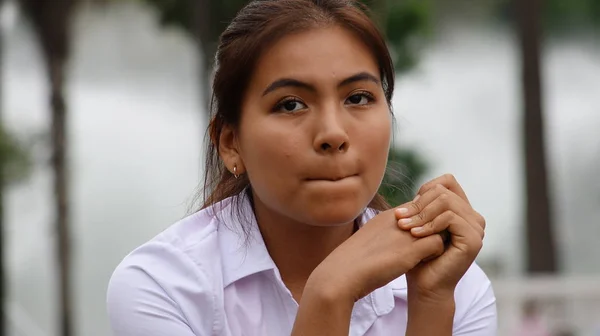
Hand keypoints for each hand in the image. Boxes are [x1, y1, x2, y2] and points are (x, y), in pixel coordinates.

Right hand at [307, 207, 445, 302]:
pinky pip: (439, 243)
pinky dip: (437, 252)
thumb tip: (390, 242)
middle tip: (430, 245)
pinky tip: (426, 263)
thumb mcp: (368, 241)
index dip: (422, 223)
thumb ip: (384, 236)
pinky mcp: (411, 248)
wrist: (342, 275)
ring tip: (428, 255)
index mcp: (386, 216)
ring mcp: (405, 232)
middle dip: (432, 228)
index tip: (421, 237)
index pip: (416, 209)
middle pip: (429, 214)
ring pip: (437, 227)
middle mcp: (397, 219)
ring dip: (435, 239)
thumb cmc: (352, 264)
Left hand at [395, 174, 485, 299]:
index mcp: (463, 211)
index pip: (447, 181)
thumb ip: (424, 205)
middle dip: (417, 204)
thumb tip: (422, 188)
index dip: (425, 189)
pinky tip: (415, 234)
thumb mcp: (419, 223)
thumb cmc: (418, 255)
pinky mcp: (474, 239)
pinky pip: (450, 217)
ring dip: (420, 214)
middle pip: (443, 191)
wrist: (424, 285)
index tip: (407, 208)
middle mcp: (474, 217)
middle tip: (400, 218)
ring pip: (446, 202)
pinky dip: (429, 224)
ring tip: (404, 227)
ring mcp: (477, 228)